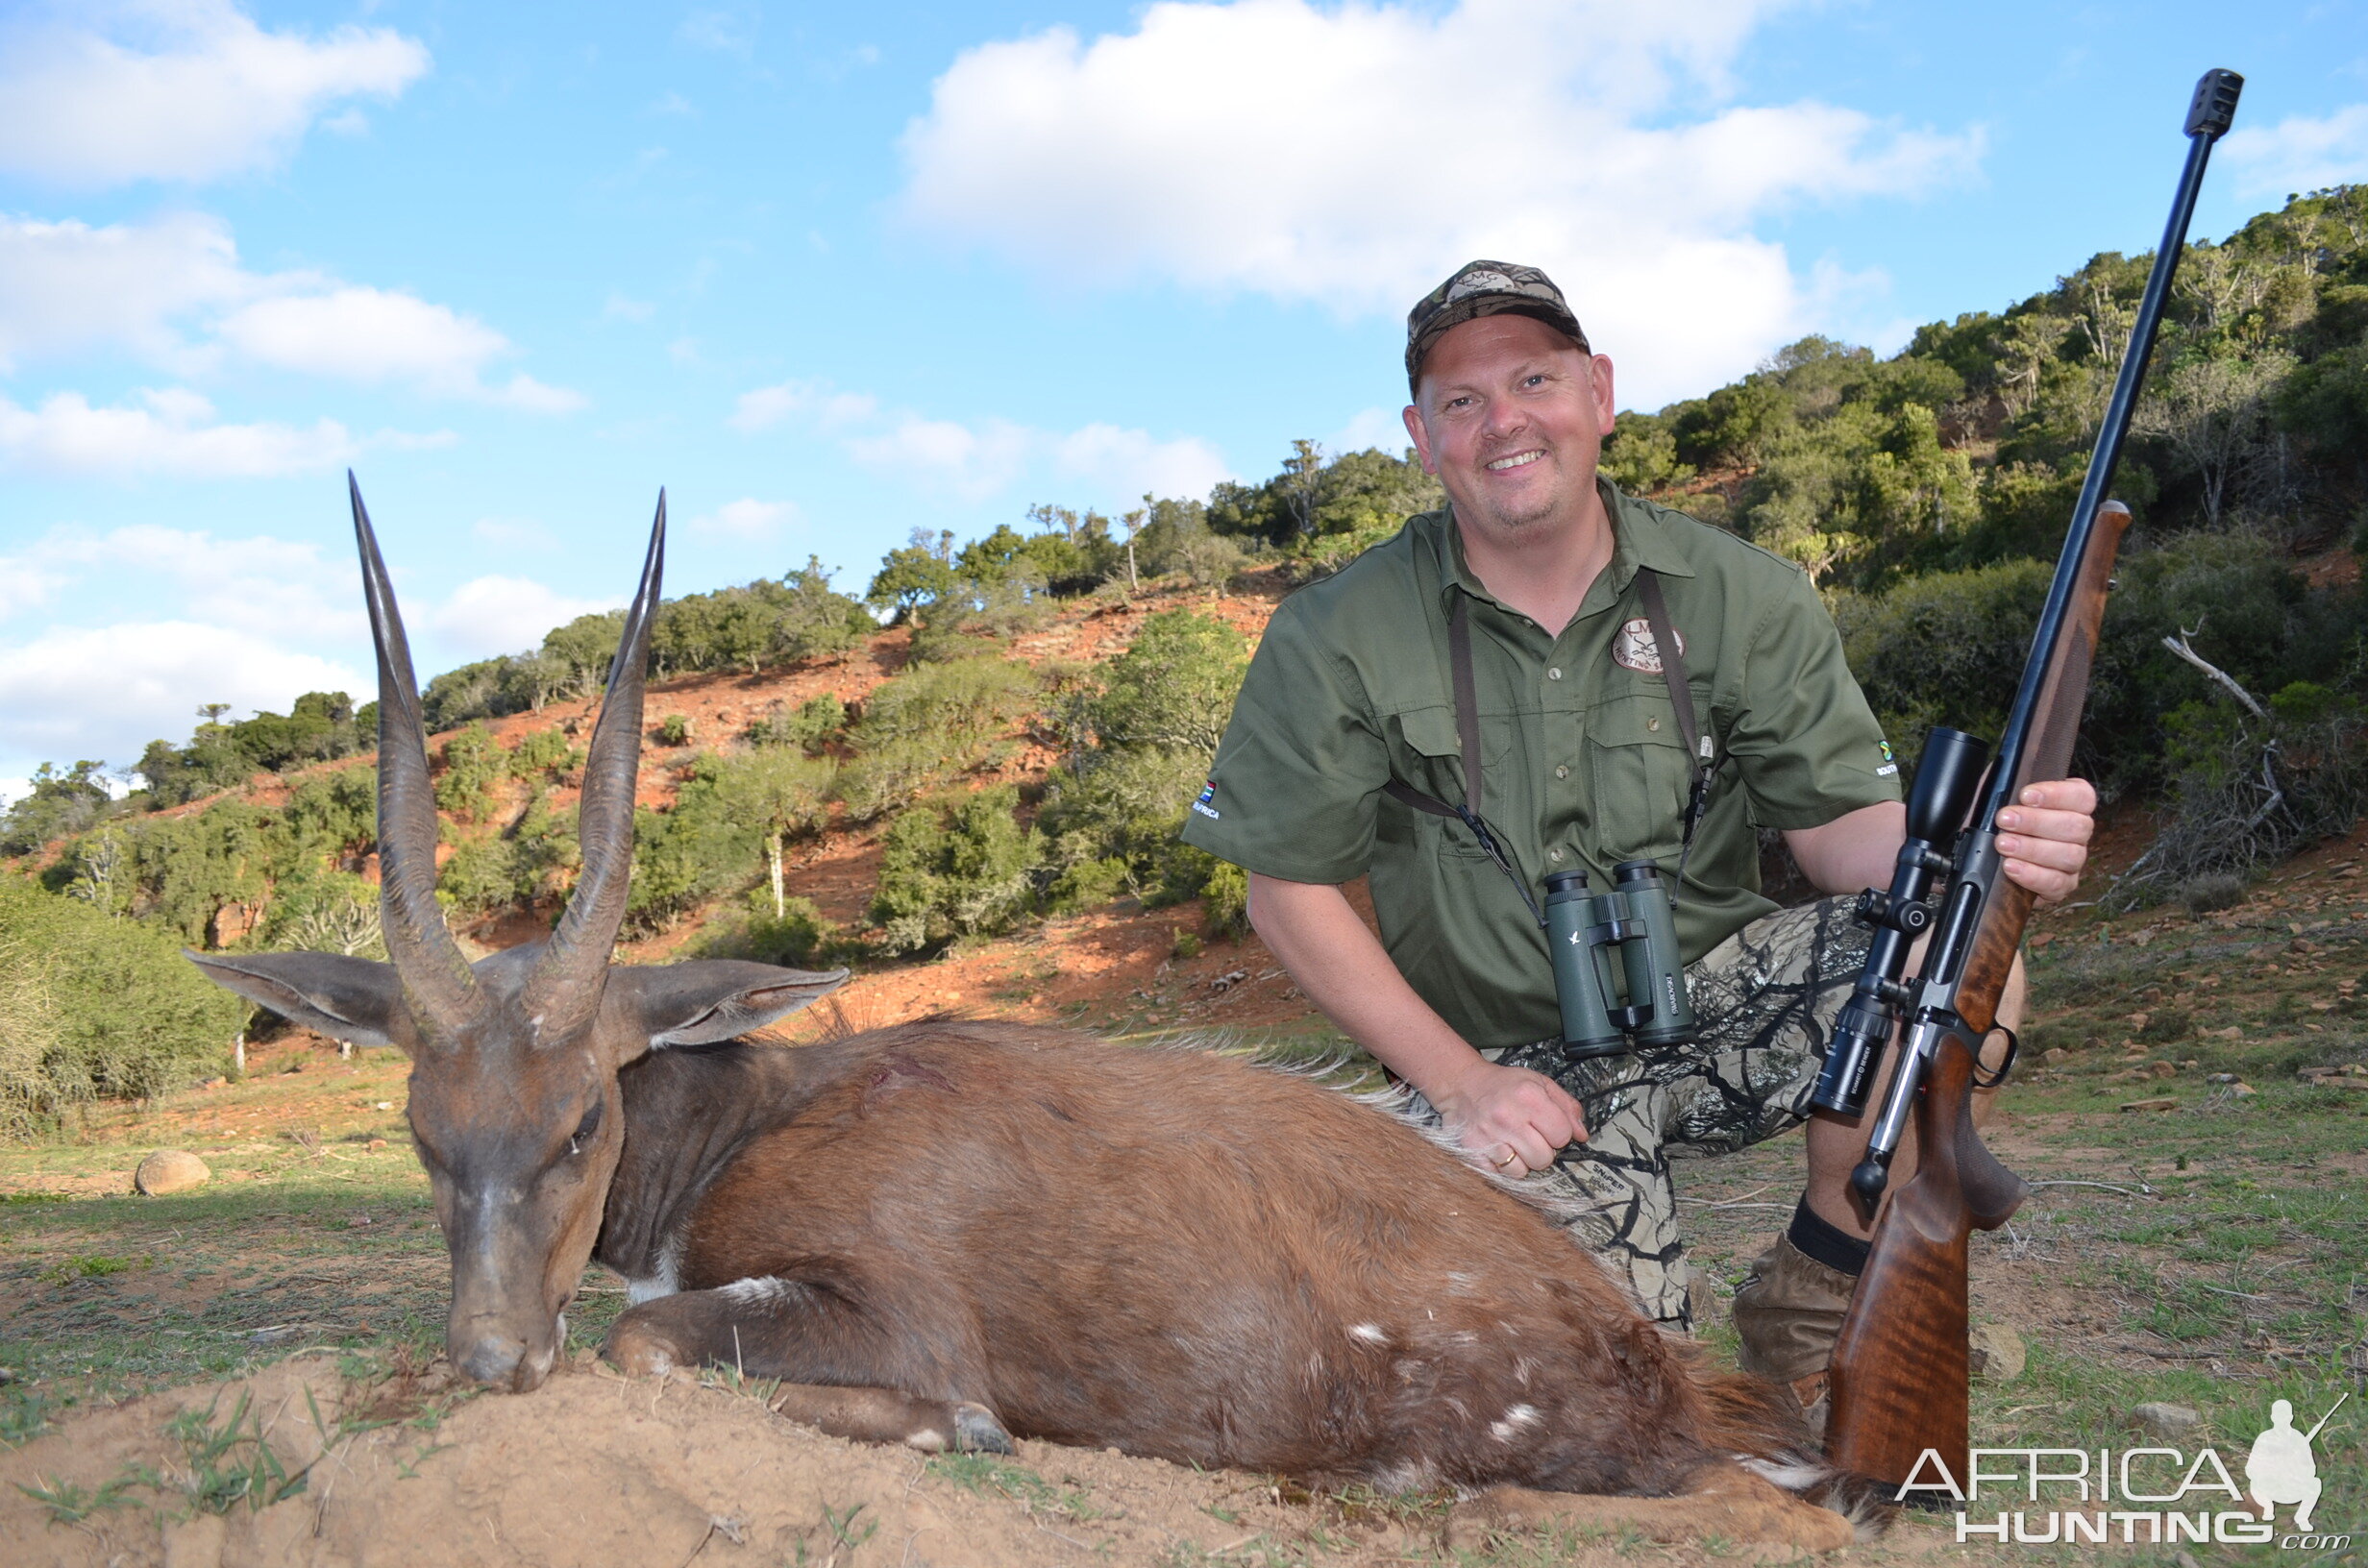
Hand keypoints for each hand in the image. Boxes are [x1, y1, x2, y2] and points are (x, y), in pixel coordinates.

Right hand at [1428, 1059, 1586, 1175]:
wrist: (1462, 1085)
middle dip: (1541, 1150)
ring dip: (1521, 1161)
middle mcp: (1508, 1117)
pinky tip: (1499, 1150)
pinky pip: (1499, 1175)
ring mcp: (1488, 1136)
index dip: (1558, 1133)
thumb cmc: (1504, 1085)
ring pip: (1522, 1171)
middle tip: (1530, 1137)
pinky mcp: (1472, 1150)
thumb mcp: (1539, 1083)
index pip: (1562, 1134)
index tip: (1547, 1127)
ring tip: (1514, 1144)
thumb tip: (1582, 1135)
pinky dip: (1502, 1167)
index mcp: (1529, 1096)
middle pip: (1544, 1158)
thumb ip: (1566, 1106)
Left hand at [1994, 778, 2095, 904]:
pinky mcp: (2061, 887)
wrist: (1980, 863)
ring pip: (2070, 855)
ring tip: (2003, 845)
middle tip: (2005, 820)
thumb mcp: (1994, 799)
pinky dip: (2033, 875)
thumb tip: (2003, 772)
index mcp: (2067, 806)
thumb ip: (2003, 783)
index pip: (2082, 796)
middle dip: (2037, 822)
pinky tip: (2011, 867)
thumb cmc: (1992, 826)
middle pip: (2077, 826)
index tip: (2026, 795)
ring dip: (2033, 849)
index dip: (2058, 794)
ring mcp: (2072, 862)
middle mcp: (2076, 834)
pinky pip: (2057, 883)